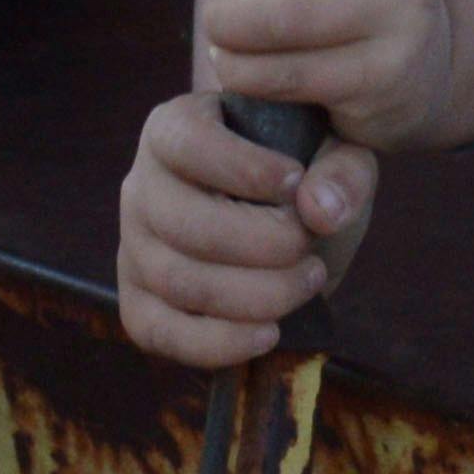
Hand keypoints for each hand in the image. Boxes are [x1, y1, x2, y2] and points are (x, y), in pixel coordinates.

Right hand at [116, 90, 381, 368]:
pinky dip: (218, 343)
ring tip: (307, 281)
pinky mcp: (137, 302)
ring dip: (254, 294)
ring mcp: (133, 247)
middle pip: (182, 224)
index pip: (188, 144)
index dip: (243, 168)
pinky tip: (270, 333)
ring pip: (178, 282)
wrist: (285, 224)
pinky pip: (159, 333)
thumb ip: (340, 170)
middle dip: (259, 245)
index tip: (296, 182)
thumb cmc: (303, 177)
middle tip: (309, 247)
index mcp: (174, 130)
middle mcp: (140, 186)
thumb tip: (320, 209)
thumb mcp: (336, 154)